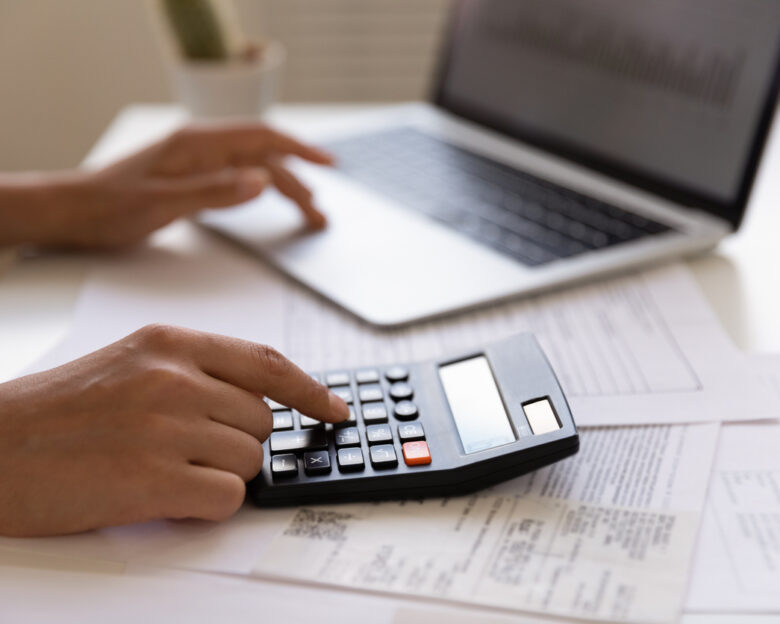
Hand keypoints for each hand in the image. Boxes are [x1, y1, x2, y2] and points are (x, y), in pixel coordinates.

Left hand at [0, 123, 333, 248]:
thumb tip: (264, 182)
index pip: (261, 138)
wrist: (74, 211)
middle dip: (298, 184)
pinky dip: (262, 191)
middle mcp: (201, 148)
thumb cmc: (110, 206)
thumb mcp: (162, 203)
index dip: (299, 149)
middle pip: (264, 159)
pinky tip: (271, 201)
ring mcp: (198, 162)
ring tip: (308, 214)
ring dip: (284, 190)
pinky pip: (238, 179)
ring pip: (254, 171)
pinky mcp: (193, 178)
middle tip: (319, 217)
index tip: (329, 164)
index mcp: (196, 144)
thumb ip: (214, 191)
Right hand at [0, 324, 348, 536]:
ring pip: (248, 463)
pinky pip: (227, 499)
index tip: (335, 410)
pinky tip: (163, 495)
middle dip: (236, 443)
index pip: (268, 363)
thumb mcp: (132, 363)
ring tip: (163, 469)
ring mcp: (164, 428)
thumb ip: (198, 373)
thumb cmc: (60, 411)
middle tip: (188, 450)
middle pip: (261, 422)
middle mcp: (173, 379)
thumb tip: (261, 404)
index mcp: (170, 344)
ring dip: (217, 476)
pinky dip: (205, 506)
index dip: (311, 391)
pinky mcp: (152, 480)